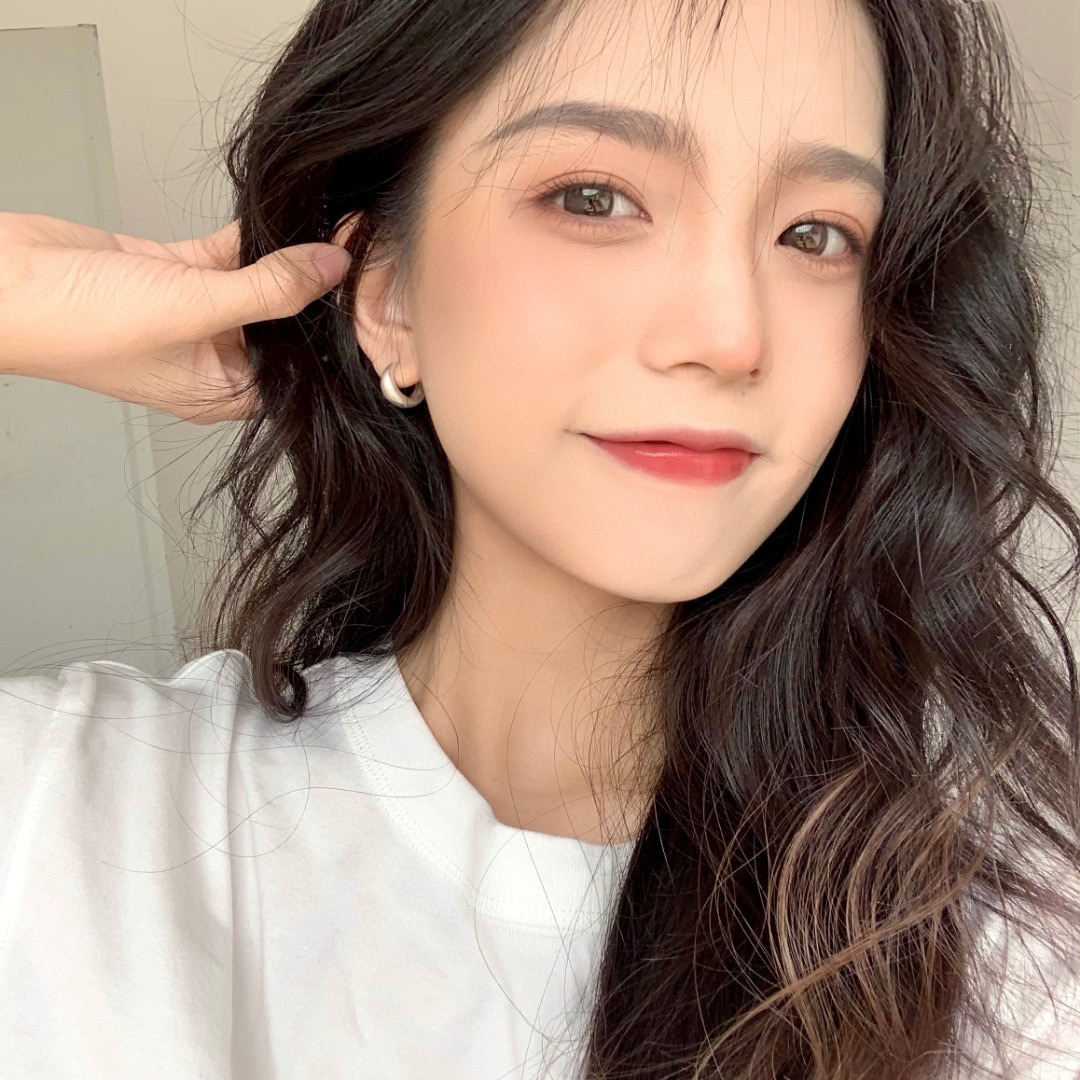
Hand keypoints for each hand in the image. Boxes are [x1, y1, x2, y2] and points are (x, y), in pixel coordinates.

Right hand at [0, 213, 351, 423]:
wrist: (3, 282)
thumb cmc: (80, 326)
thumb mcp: (194, 309)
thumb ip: (268, 290)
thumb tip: (329, 268)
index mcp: (223, 392)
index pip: (298, 370)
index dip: (330, 333)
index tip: (365, 292)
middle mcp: (214, 358)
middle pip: (283, 323)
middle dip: (315, 289)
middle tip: (358, 248)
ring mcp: (194, 314)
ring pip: (258, 284)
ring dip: (286, 255)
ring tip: (332, 223)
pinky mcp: (174, 273)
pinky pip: (228, 254)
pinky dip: (252, 236)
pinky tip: (283, 214)